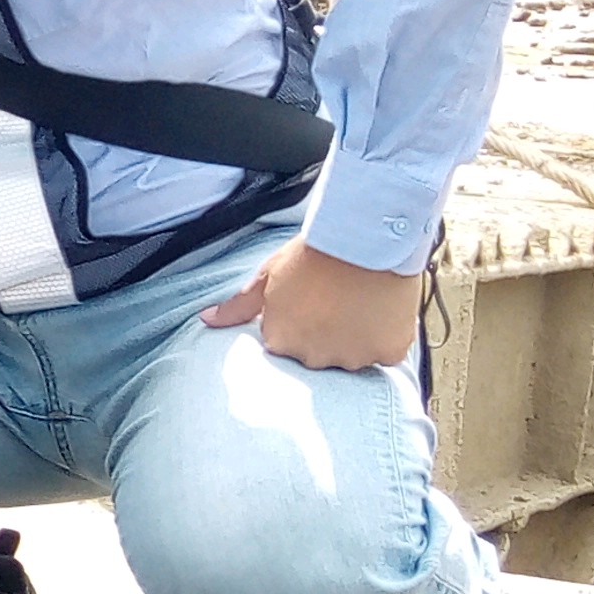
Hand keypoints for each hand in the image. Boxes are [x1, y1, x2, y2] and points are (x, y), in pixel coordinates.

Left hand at [203, 242, 426, 371]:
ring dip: (355, 336)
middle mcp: (314, 358)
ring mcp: (352, 357)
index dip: (298, 320)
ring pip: (352, 355)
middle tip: (335, 298)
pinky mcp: (387, 352)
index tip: (309, 298)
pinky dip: (385, 336)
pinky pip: (385, 353)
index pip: (285, 343)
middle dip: (324, 333)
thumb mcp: (268, 275)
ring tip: (358, 300)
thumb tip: (206, 320)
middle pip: (318, 354)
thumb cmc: (313, 252)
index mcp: (281, 341)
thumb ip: (238, 306)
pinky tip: (381, 309)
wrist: (364, 236)